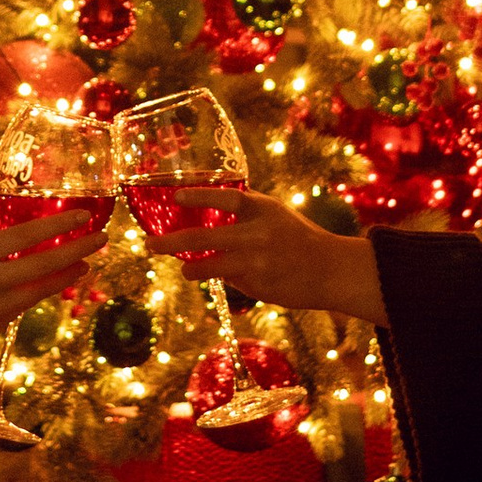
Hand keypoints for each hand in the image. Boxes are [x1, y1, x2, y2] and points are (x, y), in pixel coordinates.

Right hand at [0, 215, 107, 406]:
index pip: (25, 234)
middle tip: (101, 239)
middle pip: (43, 262)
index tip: (84, 217)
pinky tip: (57, 284)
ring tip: (87, 265)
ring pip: (41, 288)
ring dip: (68, 275)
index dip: (59, 225)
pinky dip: (43, 292)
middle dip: (77, 249)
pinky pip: (25, 305)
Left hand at [176, 189, 386, 326]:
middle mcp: (258, 234)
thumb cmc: (298, 237)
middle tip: (149, 245)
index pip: (227, 197)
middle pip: (205, 236)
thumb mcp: (276, 213)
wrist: (331, 270)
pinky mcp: (258, 286)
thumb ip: (246, 209)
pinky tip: (224, 275)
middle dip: (172, 241)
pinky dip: (221, 277)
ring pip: (211, 265)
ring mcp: (257, 263)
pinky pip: (230, 281)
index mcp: (263, 209)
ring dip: (191, 267)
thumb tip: (207, 205)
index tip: (176, 196)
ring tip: (184, 268)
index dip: (200, 195)